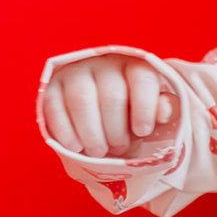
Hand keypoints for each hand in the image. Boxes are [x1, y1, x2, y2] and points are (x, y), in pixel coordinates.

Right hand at [41, 54, 174, 156]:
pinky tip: (75, 147)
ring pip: (81, 100)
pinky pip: (54, 106)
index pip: (142, 80)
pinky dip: (65, 130)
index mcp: (135, 67)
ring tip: (98, 152)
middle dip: (116, 130)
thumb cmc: (132, 118)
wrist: (99, 120)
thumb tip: (165, 110)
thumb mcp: (153, 115)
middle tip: (118, 149)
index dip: (144, 108)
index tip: (142, 132)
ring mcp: (75, 72)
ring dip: (91, 133)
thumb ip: (163, 111)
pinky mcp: (52, 87)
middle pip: (111, 96)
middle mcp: (104, 63)